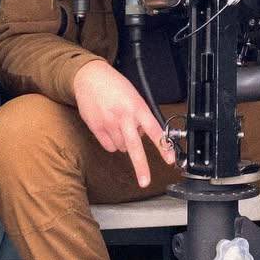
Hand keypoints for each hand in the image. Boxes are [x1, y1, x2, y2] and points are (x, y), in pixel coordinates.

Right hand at [72, 60, 174, 187]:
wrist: (89, 77)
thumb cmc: (114, 85)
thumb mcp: (134, 96)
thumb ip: (140, 116)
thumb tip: (144, 135)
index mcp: (137, 107)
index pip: (154, 130)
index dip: (163, 146)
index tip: (170, 159)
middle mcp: (124, 117)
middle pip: (135, 147)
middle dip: (141, 167)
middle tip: (145, 181)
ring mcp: (109, 124)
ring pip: (122, 148)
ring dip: (125, 144)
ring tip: (120, 126)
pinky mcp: (96, 128)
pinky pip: (109, 146)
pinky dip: (112, 143)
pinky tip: (110, 130)